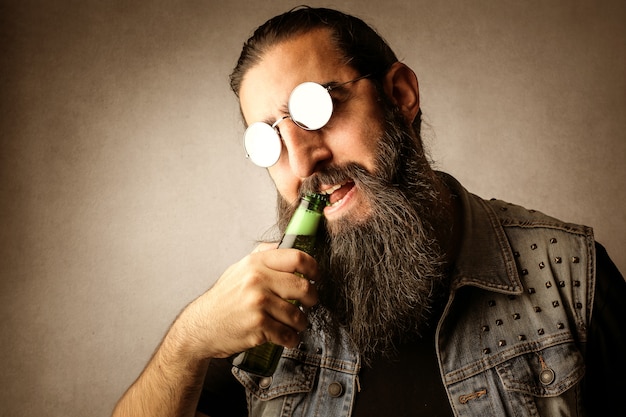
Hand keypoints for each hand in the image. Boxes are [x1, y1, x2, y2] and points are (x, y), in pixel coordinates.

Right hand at [177, 244, 319, 359]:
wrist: (201, 326)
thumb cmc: (223, 299)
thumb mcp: (239, 269)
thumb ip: (262, 256)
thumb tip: (285, 244)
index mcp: (255, 263)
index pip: (297, 258)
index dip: (313, 268)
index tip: (316, 276)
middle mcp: (257, 280)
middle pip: (303, 287)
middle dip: (312, 298)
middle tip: (310, 303)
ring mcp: (258, 304)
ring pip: (298, 314)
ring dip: (301, 323)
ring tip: (296, 323)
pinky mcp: (258, 326)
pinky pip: (287, 334)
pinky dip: (291, 339)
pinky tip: (286, 337)